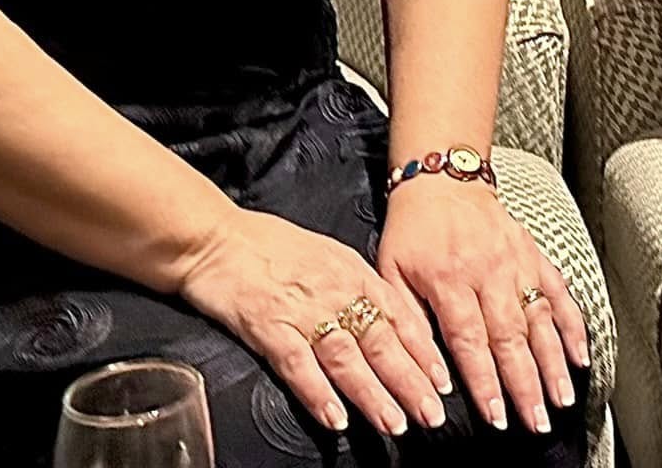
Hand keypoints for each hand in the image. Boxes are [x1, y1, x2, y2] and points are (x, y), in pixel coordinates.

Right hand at [177, 207, 452, 438]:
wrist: (217, 238)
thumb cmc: (272, 246)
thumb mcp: (330, 256)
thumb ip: (359, 288)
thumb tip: (390, 320)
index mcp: (356, 274)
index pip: (401, 317)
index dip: (425, 353)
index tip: (443, 381)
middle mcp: (337, 292)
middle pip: (383, 343)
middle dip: (411, 382)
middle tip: (432, 413)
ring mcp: (303, 311)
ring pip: (348, 358)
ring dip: (374, 395)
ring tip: (394, 423)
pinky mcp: (268, 326)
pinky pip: (299, 365)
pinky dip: (318, 393)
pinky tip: (335, 418)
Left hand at [377, 175, 590, 434]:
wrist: (443, 180)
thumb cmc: (412, 230)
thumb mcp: (390, 274)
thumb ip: (409, 326)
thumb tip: (431, 376)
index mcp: (449, 280)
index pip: (471, 342)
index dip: (486, 383)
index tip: (498, 418)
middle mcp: (489, 272)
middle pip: (512, 337)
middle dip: (527, 384)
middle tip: (538, 420)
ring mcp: (517, 262)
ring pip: (541, 319)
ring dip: (554, 362)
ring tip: (563, 396)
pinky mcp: (534, 254)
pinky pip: (559, 292)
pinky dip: (572, 324)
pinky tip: (580, 353)